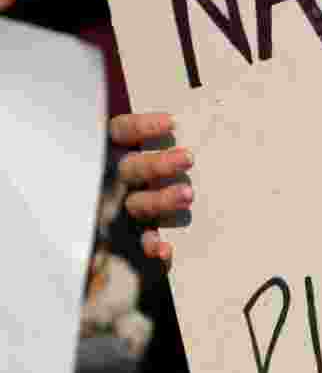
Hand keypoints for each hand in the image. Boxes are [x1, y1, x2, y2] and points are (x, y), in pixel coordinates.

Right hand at [109, 113, 193, 267]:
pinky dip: (149, 246)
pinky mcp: (121, 238)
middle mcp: (112, 179)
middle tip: (188, 158)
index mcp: (111, 152)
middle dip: (158, 164)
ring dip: (160, 200)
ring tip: (188, 195)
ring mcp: (115, 209)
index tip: (171, 122)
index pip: (120, 133)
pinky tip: (163, 250)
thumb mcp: (131, 153)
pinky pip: (134, 242)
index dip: (142, 127)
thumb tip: (175, 122)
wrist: (82, 230)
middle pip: (132, 168)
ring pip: (135, 203)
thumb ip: (143, 138)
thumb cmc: (133, 176)